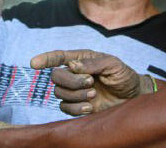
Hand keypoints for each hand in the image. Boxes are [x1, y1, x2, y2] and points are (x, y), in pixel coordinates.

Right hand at [31, 49, 152, 115]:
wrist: (132, 98)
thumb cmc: (124, 76)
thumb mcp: (113, 65)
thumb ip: (93, 63)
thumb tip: (73, 65)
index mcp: (81, 60)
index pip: (58, 57)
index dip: (45, 59)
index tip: (33, 63)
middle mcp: (74, 74)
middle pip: (56, 76)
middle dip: (71, 81)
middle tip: (90, 83)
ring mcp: (74, 91)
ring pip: (59, 93)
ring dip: (77, 95)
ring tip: (94, 95)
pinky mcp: (77, 106)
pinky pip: (64, 108)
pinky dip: (76, 108)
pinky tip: (90, 107)